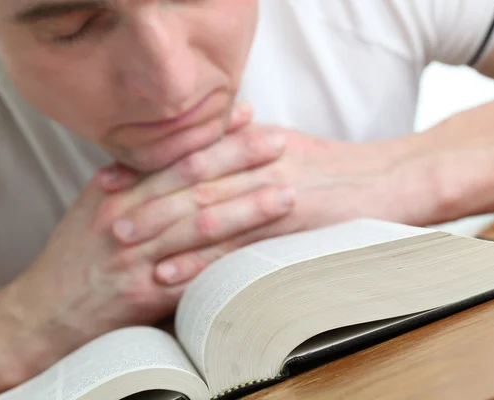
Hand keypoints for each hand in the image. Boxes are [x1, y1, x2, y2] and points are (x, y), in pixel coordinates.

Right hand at [0, 103, 288, 392]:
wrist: (46, 313)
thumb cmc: (75, 256)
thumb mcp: (93, 206)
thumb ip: (129, 176)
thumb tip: (167, 145)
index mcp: (118, 195)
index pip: (175, 157)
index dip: (214, 137)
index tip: (249, 116)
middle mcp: (130, 222)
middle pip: (195, 186)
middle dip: (241, 162)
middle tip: (280, 144)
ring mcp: (140, 261)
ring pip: (202, 228)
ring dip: (248, 210)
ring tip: (287, 194)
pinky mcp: (150, 297)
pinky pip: (198, 276)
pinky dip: (231, 261)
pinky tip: (262, 250)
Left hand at [106, 124, 390, 283]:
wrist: (387, 182)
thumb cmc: (337, 168)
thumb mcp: (289, 145)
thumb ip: (247, 146)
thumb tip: (211, 151)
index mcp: (256, 143)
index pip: (192, 155)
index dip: (149, 170)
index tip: (114, 183)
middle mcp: (258, 165)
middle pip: (189, 183)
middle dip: (146, 201)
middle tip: (106, 218)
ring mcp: (272, 196)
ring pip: (206, 213)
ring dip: (162, 229)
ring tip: (125, 244)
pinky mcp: (287, 227)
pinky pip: (235, 247)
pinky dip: (200, 261)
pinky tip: (171, 273)